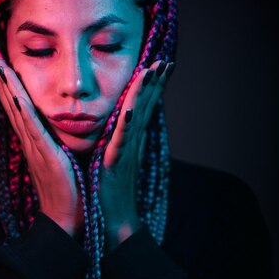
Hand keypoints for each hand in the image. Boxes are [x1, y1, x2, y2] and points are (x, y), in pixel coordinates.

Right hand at [0, 58, 82, 237]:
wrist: (66, 222)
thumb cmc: (67, 194)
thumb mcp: (60, 163)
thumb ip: (55, 146)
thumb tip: (56, 133)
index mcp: (35, 144)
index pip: (19, 111)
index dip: (9, 90)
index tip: (0, 69)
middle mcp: (31, 144)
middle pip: (13, 107)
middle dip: (2, 83)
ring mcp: (37, 149)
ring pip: (19, 113)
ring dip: (8, 89)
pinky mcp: (47, 157)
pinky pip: (34, 130)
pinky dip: (24, 112)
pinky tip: (17, 96)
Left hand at [99, 59, 174, 250]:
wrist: (115, 218)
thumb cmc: (112, 189)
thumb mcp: (116, 157)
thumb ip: (120, 137)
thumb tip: (122, 120)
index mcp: (131, 139)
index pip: (144, 107)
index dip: (153, 86)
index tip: (161, 64)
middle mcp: (132, 142)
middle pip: (146, 107)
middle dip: (156, 83)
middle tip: (166, 60)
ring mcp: (125, 151)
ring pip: (137, 118)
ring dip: (144, 95)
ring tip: (151, 73)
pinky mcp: (114, 163)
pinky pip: (121, 141)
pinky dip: (126, 126)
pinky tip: (129, 111)